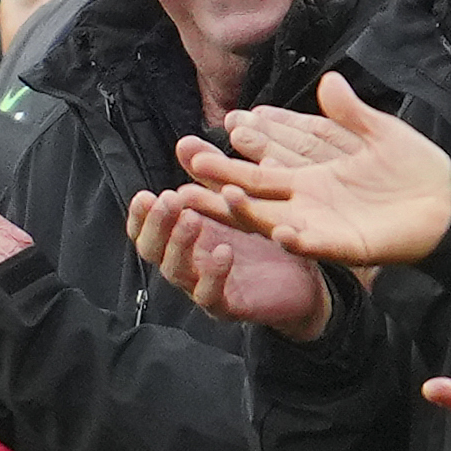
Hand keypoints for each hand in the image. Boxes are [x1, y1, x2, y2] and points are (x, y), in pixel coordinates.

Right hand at [125, 183, 330, 335]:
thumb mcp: (241, 200)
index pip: (146, 230)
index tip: (144, 196)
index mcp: (185, 237)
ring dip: (180, 244)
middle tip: (169, 201)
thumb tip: (185, 143)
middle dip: (157, 224)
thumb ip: (213, 174)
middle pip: (152, 250)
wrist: (309, 280)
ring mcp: (204, 287)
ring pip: (176, 272)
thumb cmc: (268, 239)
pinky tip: (224, 252)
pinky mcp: (228, 306)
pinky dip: (213, 274)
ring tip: (192, 220)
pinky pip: (210, 295)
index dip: (140, 216)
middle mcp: (187, 263)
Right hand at [173, 76, 450, 266]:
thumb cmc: (417, 168)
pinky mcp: (345, 245)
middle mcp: (310, 198)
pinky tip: (280, 232)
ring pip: (273, 218)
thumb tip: (329, 81)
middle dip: (222, 177)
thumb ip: (352, 113)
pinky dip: (298, 240)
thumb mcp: (382, 132)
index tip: (218, 126)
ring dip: (246, 211)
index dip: (245, 143)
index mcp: (314, 171)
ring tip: (220, 197)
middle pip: (256, 189)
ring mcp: (323, 223)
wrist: (450, 205)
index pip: (268, 156)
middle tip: (187, 161)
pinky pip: (316, 245)